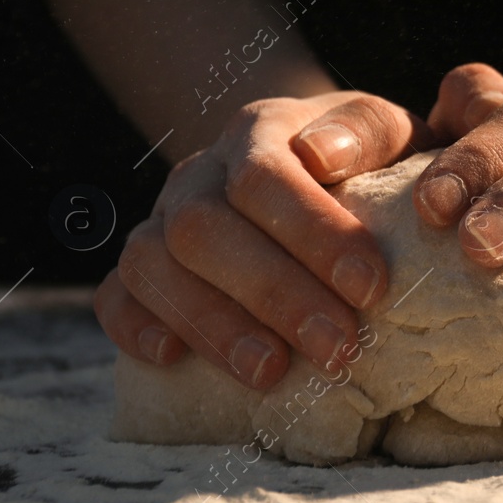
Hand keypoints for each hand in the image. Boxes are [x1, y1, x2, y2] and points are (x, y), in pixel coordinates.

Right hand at [94, 92, 433, 388]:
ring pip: (150, 262)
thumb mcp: (390, 133)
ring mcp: (162, 216)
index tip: (371, 288)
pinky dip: (134, 326)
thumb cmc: (367, 161)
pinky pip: (113, 293)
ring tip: (271, 373)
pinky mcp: (143, 265)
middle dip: (272, 294)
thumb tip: (323, 154)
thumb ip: (369, 130)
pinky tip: (171, 359)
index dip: (312, 233)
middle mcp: (201, 171)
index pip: (263, 176)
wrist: (318, 164)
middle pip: (203, 227)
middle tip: (338, 348)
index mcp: (259, 130)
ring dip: (210, 323)